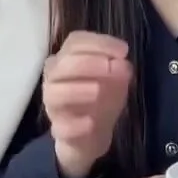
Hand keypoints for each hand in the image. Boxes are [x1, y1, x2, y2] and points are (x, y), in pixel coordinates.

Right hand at [42, 31, 132, 177]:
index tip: (123, 51)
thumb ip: (119, 69)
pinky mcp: (58, 130)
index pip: (75, 42)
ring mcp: (53, 105)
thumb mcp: (115, 80)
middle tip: (111, 68)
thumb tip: (121, 63)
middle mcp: (55, 78)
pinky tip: (90, 123)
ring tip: (97, 91)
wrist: (92, 135)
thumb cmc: (101, 98)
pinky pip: (60, 126)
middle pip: (63, 64)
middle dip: (88, 63)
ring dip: (76, 90)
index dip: (99, 43)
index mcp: (68, 59)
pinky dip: (75, 124)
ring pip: (54, 93)